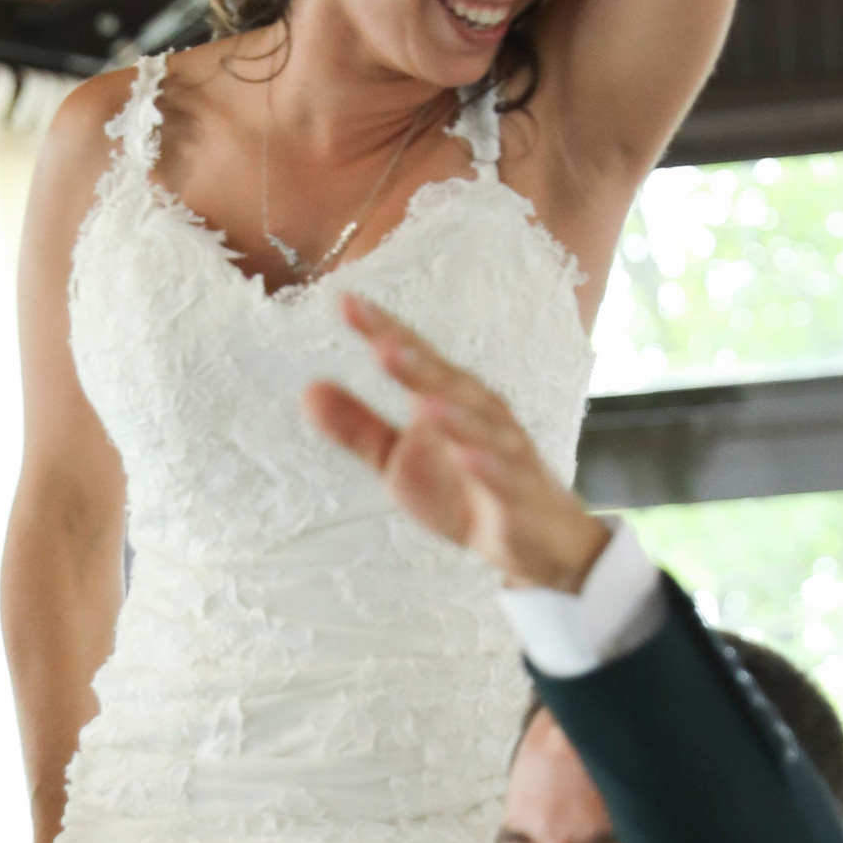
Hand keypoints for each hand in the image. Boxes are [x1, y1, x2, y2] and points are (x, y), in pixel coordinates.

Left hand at [305, 295, 610, 591]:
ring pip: (482, 429)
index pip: (414, 358)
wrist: (535, 540)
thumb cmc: (464, 489)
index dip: (383, 331)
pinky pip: (506, 480)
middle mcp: (481, 416)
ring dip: (454, 415)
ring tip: (423, 402)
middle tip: (383, 344)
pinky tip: (469, 458)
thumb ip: (358, 428)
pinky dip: (490, 468)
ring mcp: (506, 455)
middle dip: (419, 365)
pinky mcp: (521, 497)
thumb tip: (307, 390)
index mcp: (449, 399)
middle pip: (449, 384)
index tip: (345, 303)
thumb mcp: (399, 462)